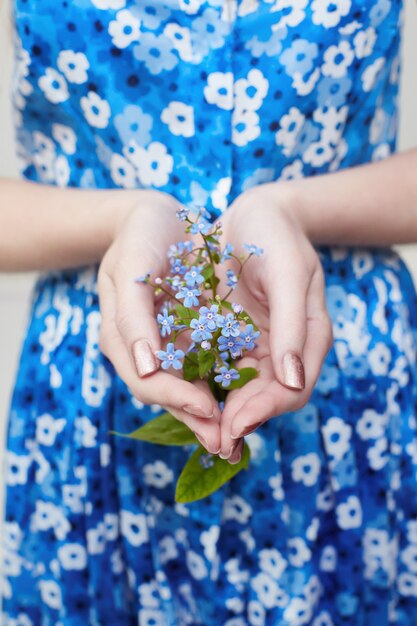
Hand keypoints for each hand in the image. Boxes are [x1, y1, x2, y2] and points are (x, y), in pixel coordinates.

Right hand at [98, 190, 220, 452]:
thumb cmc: (141, 235)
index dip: (177, 399)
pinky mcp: (188, 335)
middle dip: (198, 419)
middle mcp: (143, 348)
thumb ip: (133, 315)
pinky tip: (246, 399)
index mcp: (122, 337)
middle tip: (231, 443)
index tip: (210, 409)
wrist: (157, 215)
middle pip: (170, 394)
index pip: (147, 381)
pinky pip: (205, 368)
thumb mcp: (132, 265)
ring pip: (189, 388)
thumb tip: (145, 367)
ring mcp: (166, 344)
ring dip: (213, 413)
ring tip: (241, 435)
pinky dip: (223, 386)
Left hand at [216, 183, 332, 459]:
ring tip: (195, 430)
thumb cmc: (278, 236)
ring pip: (234, 390)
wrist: (251, 211)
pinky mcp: (225, 335)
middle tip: (211, 441)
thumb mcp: (289, 274)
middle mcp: (280, 349)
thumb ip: (292, 327)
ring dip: (216, 412)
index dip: (264, 411)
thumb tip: (292, 382)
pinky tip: (179, 394)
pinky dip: (198, 383)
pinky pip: (211, 366)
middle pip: (261, 399)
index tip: (236, 424)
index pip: (290, 390)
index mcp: (306, 339)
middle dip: (236, 420)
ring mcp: (252, 343)